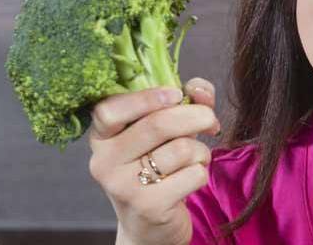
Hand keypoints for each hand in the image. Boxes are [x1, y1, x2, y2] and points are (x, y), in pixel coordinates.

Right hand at [87, 78, 219, 244]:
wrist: (150, 223)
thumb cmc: (158, 165)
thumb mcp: (166, 130)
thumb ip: (185, 100)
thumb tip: (200, 89)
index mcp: (102, 136)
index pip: (110, 110)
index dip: (146, 98)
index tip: (176, 94)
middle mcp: (104, 161)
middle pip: (157, 125)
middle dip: (196, 116)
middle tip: (210, 120)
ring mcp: (123, 187)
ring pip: (181, 149)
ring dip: (200, 150)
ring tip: (196, 157)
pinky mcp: (148, 207)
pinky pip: (193, 174)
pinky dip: (202, 172)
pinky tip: (191, 178)